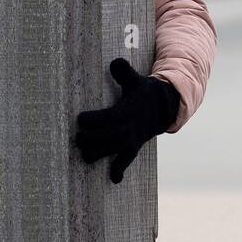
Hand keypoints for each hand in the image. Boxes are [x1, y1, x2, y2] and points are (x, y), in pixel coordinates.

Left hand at [74, 58, 180, 183]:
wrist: (164, 107)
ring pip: (112, 151)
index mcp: (125, 112)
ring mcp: (130, 140)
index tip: (80, 118)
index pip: (105, 118)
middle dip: (89, 139)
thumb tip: (115, 62)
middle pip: (105, 137)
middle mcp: (127, 128)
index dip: (91, 119)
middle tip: (77, 138)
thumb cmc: (143, 92)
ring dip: (97, 154)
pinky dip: (120, 170)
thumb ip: (123, 71)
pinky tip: (114, 179)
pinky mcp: (133, 148)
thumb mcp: (135, 80)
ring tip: (84, 156)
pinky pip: (127, 161)